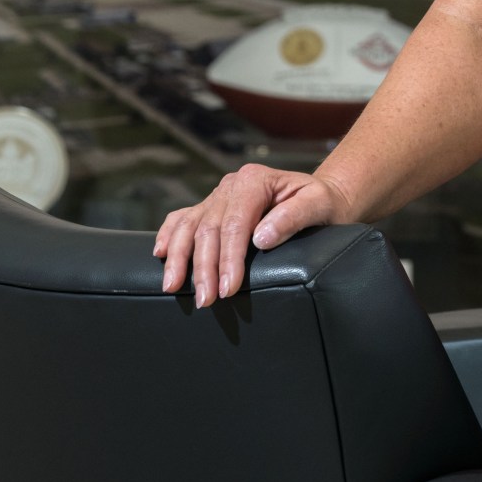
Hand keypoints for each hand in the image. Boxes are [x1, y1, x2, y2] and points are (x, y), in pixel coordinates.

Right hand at [153, 163, 356, 306]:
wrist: (321, 197)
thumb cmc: (322, 203)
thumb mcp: (318, 205)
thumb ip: (293, 217)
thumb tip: (260, 238)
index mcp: (255, 180)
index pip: (235, 224)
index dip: (229, 258)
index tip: (228, 288)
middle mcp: (231, 185)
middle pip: (209, 229)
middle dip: (203, 268)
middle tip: (205, 300)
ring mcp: (217, 195)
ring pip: (189, 226)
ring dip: (178, 258)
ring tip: (172, 287)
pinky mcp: (210, 207)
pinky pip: (182, 219)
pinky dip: (168, 235)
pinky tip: (159, 254)